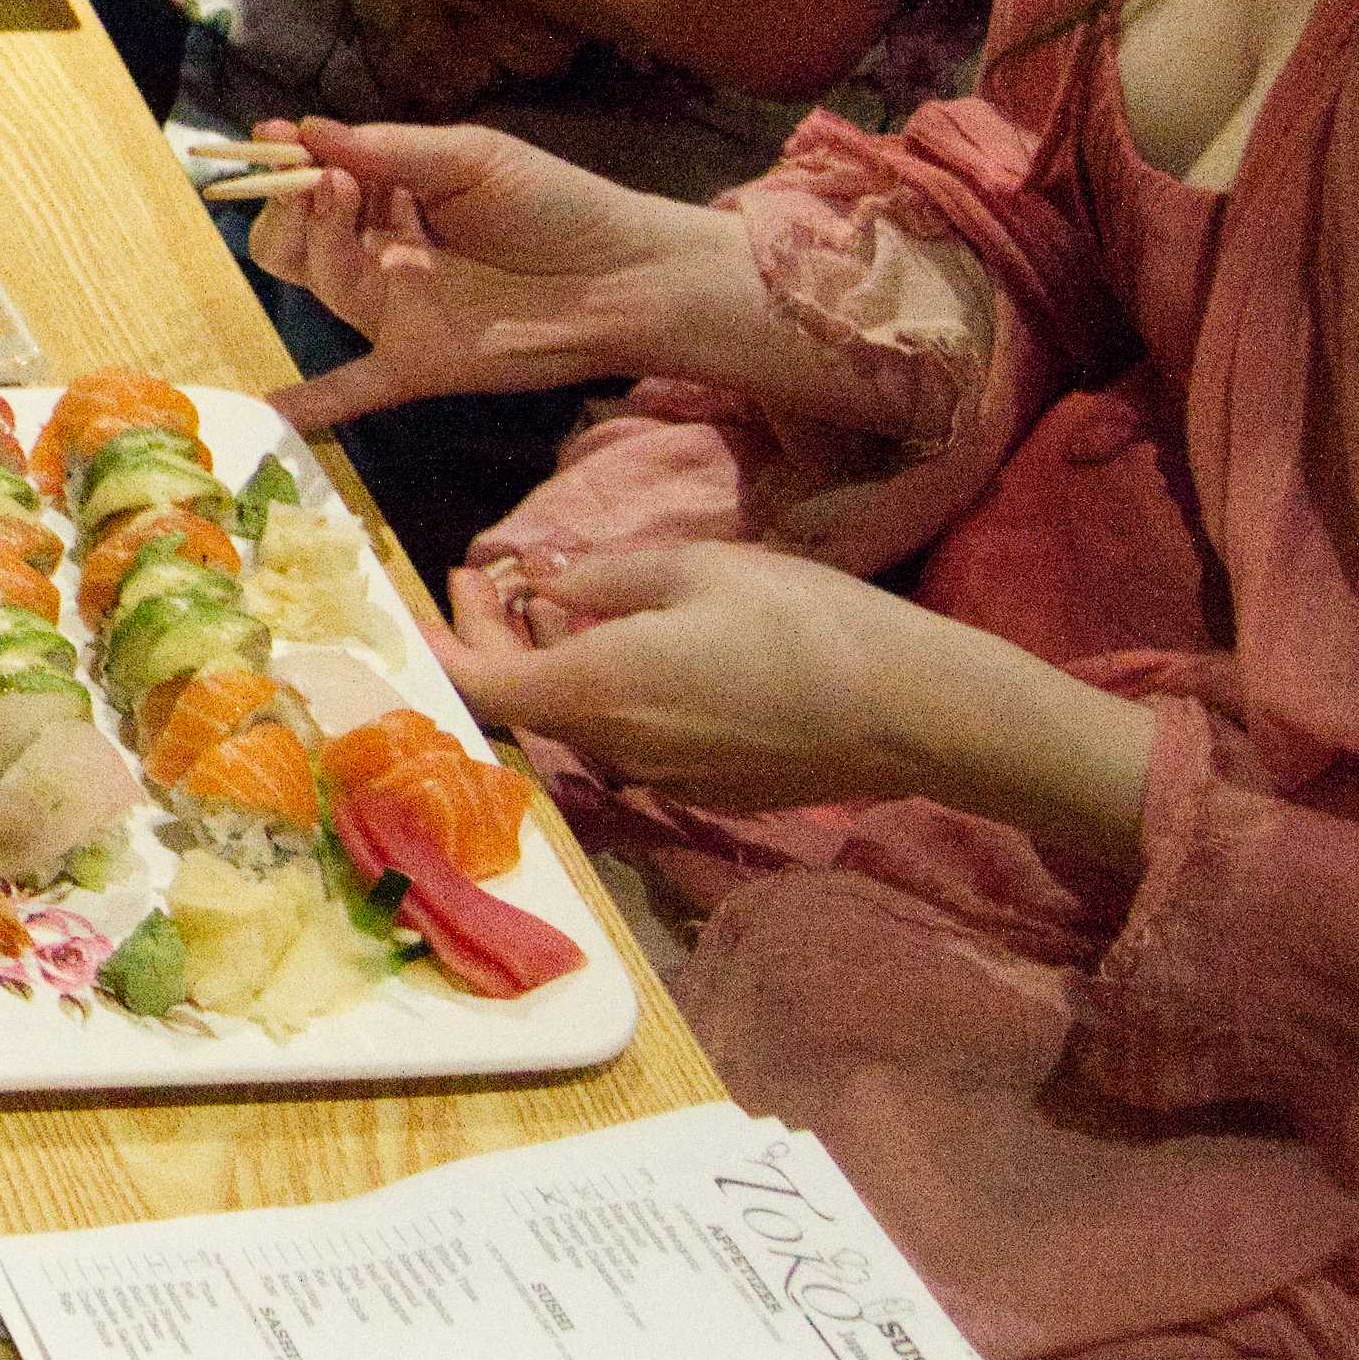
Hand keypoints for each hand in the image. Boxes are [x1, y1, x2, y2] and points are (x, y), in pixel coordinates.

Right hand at [247, 122, 758, 428]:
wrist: (624, 275)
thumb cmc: (554, 204)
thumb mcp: (471, 157)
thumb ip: (390, 148)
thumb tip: (309, 129)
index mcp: (392, 199)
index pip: (316, 182)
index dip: (288, 161)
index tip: (272, 136)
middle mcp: (381, 255)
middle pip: (297, 240)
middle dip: (293, 203)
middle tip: (324, 176)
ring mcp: (394, 310)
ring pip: (322, 281)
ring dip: (319, 239)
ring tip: (345, 198)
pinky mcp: (417, 360)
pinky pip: (354, 385)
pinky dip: (311, 402)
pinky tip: (266, 414)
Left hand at [444, 542, 994, 818]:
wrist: (912, 712)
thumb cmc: (799, 622)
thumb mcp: (691, 569)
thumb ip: (602, 576)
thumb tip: (542, 579)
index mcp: (594, 692)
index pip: (480, 685)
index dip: (446, 640)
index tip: (446, 588)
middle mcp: (615, 750)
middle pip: (527, 701)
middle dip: (499, 637)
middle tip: (499, 575)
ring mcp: (663, 779)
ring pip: (579, 718)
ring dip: (554, 661)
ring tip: (557, 597)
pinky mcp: (709, 790)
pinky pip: (632, 737)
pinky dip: (609, 689)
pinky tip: (631, 644)